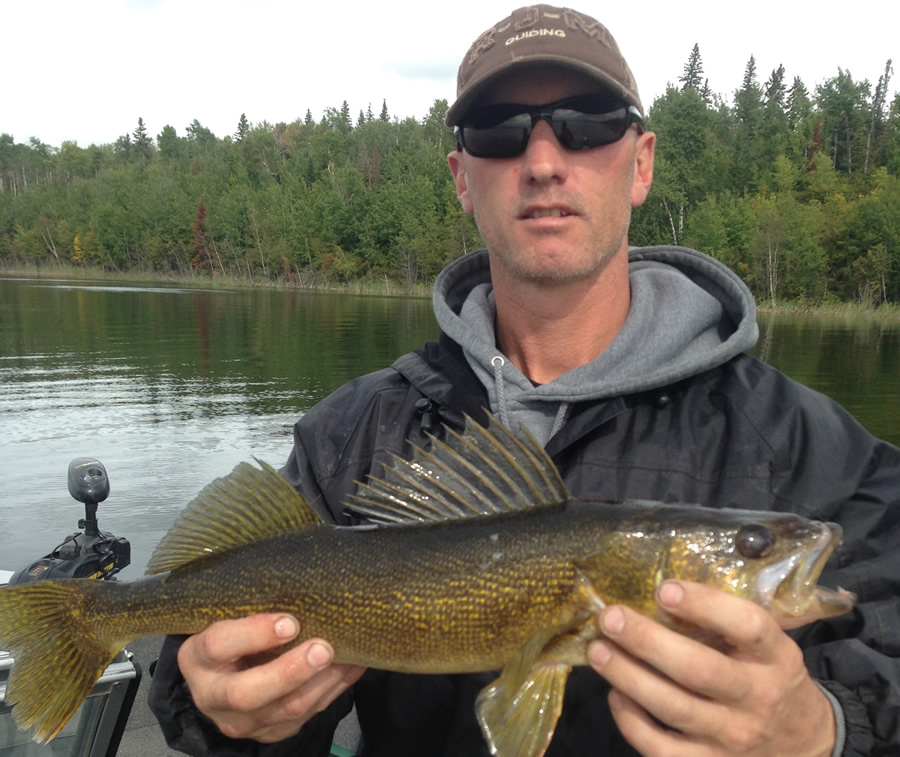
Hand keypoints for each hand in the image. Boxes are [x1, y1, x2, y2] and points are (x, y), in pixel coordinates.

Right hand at [177, 613, 365, 742]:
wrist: (223, 676)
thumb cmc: (232, 635)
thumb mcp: (229, 616)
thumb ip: (253, 606)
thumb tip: (303, 583)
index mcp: (198, 658)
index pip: (219, 645)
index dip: (255, 633)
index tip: (289, 621)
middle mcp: (214, 696)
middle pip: (247, 693)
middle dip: (290, 672)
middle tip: (323, 649)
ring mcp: (242, 721)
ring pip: (286, 710)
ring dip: (322, 681)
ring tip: (347, 655)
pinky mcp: (271, 732)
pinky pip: (308, 715)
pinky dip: (334, 688)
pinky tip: (352, 665)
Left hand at [588, 581, 834, 756]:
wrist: (804, 744)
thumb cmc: (768, 677)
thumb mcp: (767, 646)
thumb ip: (727, 621)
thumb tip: (660, 589)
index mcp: (776, 658)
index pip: (749, 627)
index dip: (705, 605)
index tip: (663, 589)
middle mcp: (759, 698)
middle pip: (700, 669)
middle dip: (647, 641)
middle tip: (610, 618)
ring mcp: (735, 738)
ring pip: (674, 708)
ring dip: (628, 677)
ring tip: (598, 650)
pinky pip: (663, 749)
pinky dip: (632, 722)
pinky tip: (616, 695)